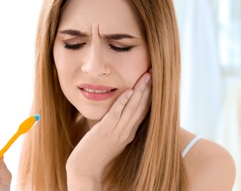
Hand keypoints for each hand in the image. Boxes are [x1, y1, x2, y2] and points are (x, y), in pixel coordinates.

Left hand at [66, 72, 151, 189]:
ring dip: (140, 91)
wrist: (85, 169)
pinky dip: (123, 101)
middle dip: (149, 89)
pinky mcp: (106, 130)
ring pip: (133, 108)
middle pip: (142, 107)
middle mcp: (128, 132)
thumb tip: (121, 109)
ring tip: (146, 76)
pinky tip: (129, 91)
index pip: (144, 111)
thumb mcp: (112, 137)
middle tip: (155, 72)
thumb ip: (118, 125)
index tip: (154, 81)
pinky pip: (117, 113)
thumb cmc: (97, 152)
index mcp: (130, 132)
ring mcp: (118, 131)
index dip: (151, 95)